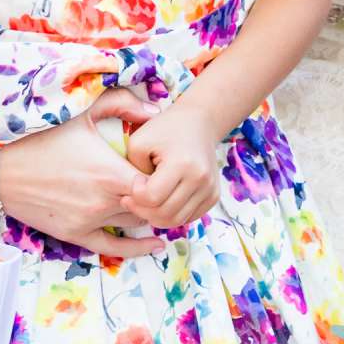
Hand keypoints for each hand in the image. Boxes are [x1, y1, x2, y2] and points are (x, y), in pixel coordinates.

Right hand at [0, 91, 161, 256]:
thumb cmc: (39, 136)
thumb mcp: (81, 112)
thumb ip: (122, 103)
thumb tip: (155, 109)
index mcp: (111, 173)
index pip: (157, 183)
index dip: (165, 175)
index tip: (164, 165)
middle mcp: (104, 202)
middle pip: (150, 206)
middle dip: (159, 195)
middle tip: (167, 184)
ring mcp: (89, 222)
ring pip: (134, 224)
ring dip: (147, 214)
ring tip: (162, 205)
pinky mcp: (74, 235)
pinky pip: (113, 247)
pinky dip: (136, 247)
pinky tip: (155, 245)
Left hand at [123, 99, 220, 229]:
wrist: (200, 122)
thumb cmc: (165, 130)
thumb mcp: (139, 142)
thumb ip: (130, 171)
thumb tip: (137, 199)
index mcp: (182, 163)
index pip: (152, 198)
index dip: (136, 194)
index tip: (136, 180)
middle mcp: (201, 180)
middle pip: (164, 214)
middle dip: (142, 210)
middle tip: (133, 197)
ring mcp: (210, 190)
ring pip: (176, 221)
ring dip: (156, 216)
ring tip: (146, 201)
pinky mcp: (213, 197)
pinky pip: (188, 218)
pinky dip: (171, 215)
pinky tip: (162, 201)